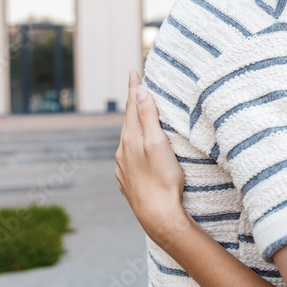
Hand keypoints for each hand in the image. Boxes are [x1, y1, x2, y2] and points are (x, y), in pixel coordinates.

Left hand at [115, 70, 187, 245]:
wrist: (157, 216)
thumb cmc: (163, 179)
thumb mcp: (158, 143)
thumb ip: (148, 117)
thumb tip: (139, 91)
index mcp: (131, 138)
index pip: (133, 106)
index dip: (134, 87)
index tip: (133, 70)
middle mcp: (123, 151)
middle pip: (128, 121)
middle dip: (133, 104)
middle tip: (137, 88)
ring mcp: (124, 167)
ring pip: (127, 140)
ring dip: (133, 126)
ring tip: (139, 117)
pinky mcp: (129, 181)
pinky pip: (129, 158)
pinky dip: (134, 147)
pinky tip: (138, 151)